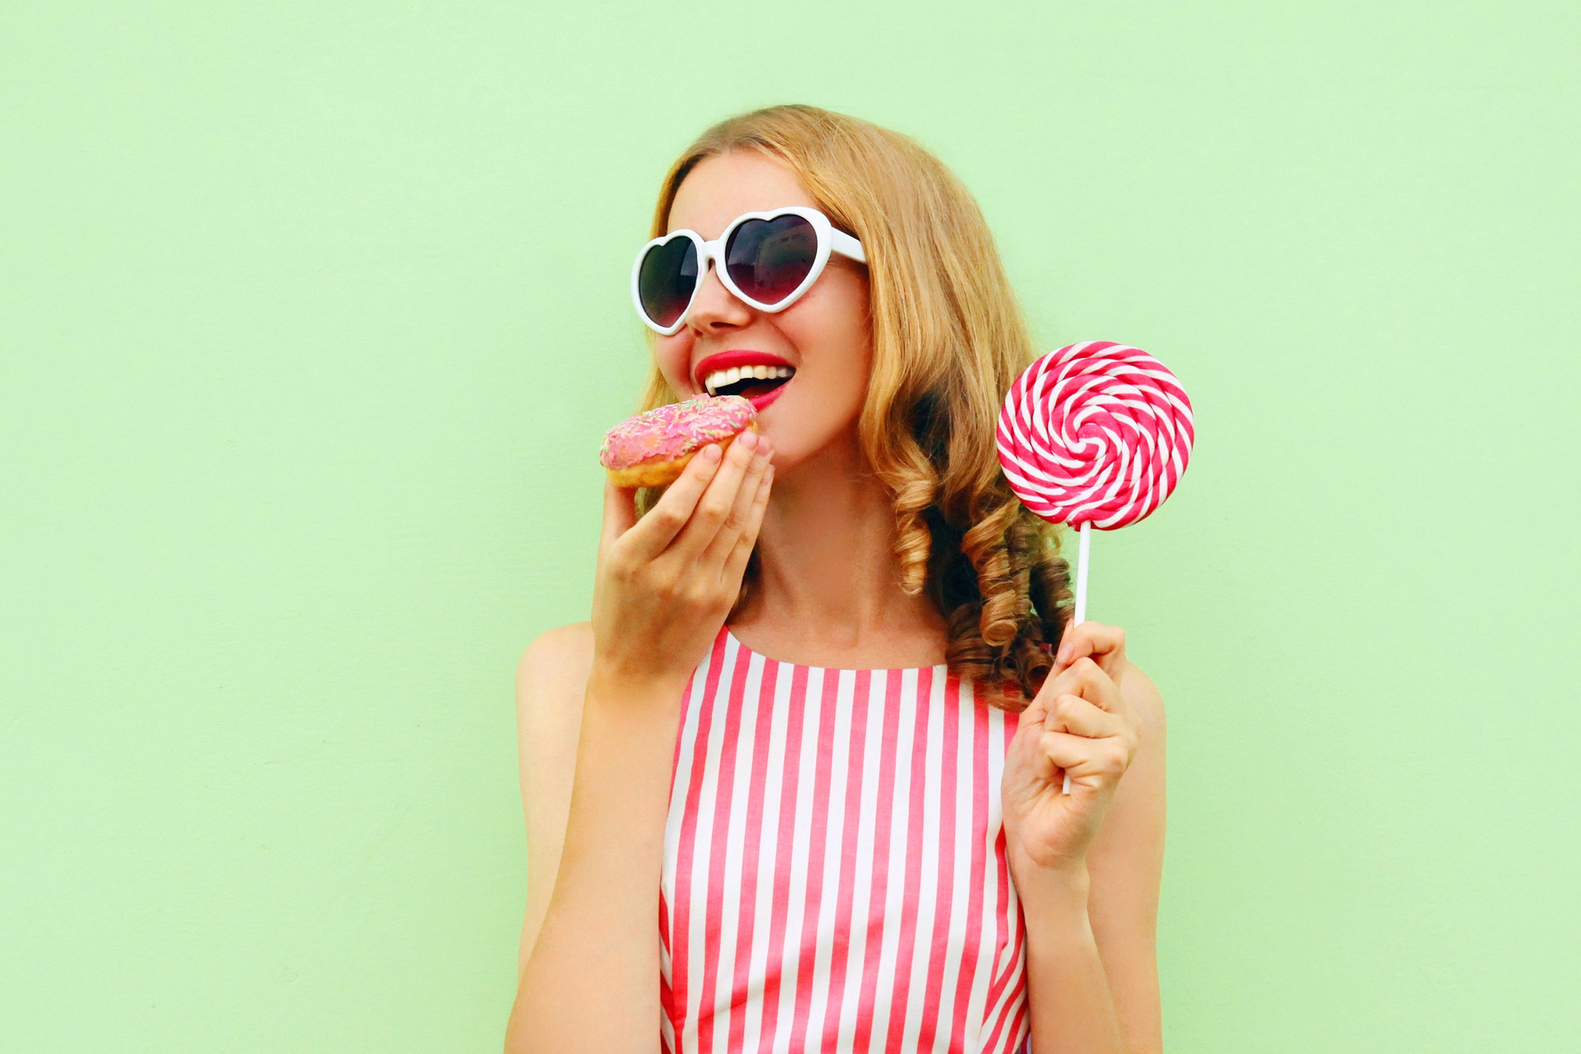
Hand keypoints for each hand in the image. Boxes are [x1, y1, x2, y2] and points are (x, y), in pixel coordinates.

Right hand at [589, 431, 773, 694]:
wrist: (640, 671)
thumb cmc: (617, 610)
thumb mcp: (604, 557)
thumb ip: (617, 506)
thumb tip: (624, 458)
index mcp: (632, 560)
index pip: (673, 511)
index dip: (697, 476)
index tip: (712, 444)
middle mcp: (669, 575)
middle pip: (712, 513)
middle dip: (735, 469)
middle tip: (749, 434)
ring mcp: (701, 588)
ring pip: (735, 526)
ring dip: (752, 484)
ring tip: (762, 449)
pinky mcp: (723, 597)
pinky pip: (744, 546)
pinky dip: (755, 511)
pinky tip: (761, 484)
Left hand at [1001, 622, 1138, 878]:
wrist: (1033, 833)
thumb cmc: (1036, 780)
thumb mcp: (1040, 716)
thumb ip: (1060, 676)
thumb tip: (1075, 624)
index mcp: (1107, 703)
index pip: (1113, 643)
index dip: (1087, 637)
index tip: (1065, 656)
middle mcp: (1123, 719)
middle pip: (1082, 672)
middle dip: (1050, 705)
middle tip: (1050, 741)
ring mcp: (1122, 743)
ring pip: (1068, 706)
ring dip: (1046, 736)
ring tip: (1054, 763)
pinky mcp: (1111, 768)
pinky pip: (1059, 741)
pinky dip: (1046, 759)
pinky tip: (1060, 779)